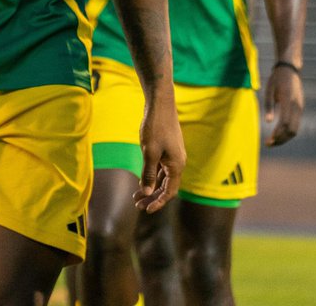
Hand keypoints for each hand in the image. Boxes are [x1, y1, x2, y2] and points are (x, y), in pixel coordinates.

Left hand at [134, 91, 185, 212]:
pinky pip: (162, 168)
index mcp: (177, 166)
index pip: (169, 192)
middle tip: (137, 205)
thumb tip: (147, 193)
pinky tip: (143, 178)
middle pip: (167, 186)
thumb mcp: (149, 152)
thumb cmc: (155, 127)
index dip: (158, 203)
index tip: (145, 210)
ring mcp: (174, 155)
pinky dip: (153, 175)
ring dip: (152, 187)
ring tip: (137, 195)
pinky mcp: (168, 149)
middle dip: (153, 197)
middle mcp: (178, 162)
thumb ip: (149, 174)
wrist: (160, 104)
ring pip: (164, 177)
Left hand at [264, 64, 303, 145]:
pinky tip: (278, 133)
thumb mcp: (269, 90)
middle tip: (269, 144)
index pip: (285, 123)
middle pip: (292, 130)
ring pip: (295, 129)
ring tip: (273, 141)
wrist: (290, 69)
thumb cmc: (276, 79)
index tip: (268, 140)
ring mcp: (300, 108)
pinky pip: (296, 124)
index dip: (277, 134)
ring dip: (285, 137)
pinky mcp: (300, 109)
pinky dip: (288, 132)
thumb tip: (267, 122)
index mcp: (288, 100)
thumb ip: (268, 106)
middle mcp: (297, 106)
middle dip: (281, 139)